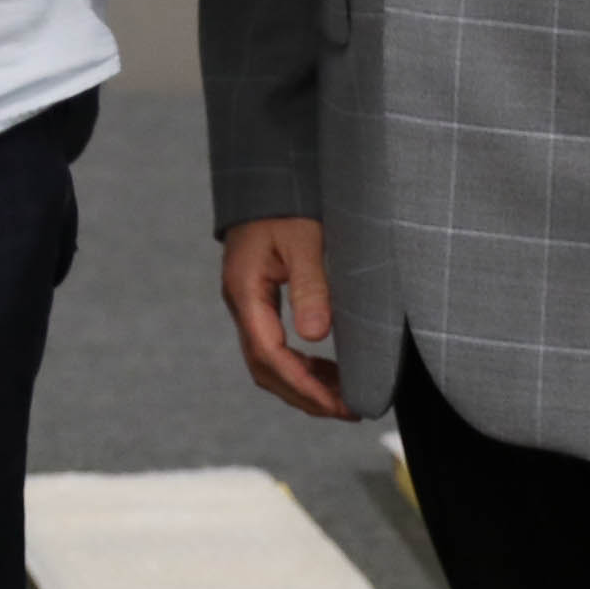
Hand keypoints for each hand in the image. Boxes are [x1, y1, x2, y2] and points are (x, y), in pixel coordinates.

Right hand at [219, 217, 347, 419]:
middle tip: (348, 411)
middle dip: (305, 396)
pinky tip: (328, 370)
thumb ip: (310, 286)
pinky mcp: (257, 300)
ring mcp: (246, 303)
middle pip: (265, 369)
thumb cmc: (287, 204)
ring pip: (268, 363)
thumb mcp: (305, 240)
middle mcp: (240, 303)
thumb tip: (316, 337)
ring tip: (343, 398)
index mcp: (245, 292)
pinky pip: (274, 346)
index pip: (270, 355)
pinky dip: (300, 366)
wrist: (266, 178)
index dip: (304, 386)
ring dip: (303, 385)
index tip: (339, 405)